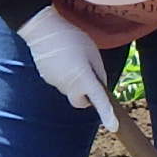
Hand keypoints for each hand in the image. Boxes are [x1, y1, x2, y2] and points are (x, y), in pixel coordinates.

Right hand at [15, 7, 115, 130]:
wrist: (42, 30)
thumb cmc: (71, 37)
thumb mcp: (92, 51)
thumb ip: (99, 71)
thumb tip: (100, 86)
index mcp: (83, 77)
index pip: (98, 100)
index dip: (107, 114)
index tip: (113, 127)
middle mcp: (69, 85)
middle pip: (82, 101)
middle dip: (87, 96)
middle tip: (88, 77)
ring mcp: (56, 84)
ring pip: (71, 91)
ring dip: (75, 82)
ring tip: (72, 59)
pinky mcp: (47, 79)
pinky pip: (61, 82)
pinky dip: (64, 76)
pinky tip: (61, 59)